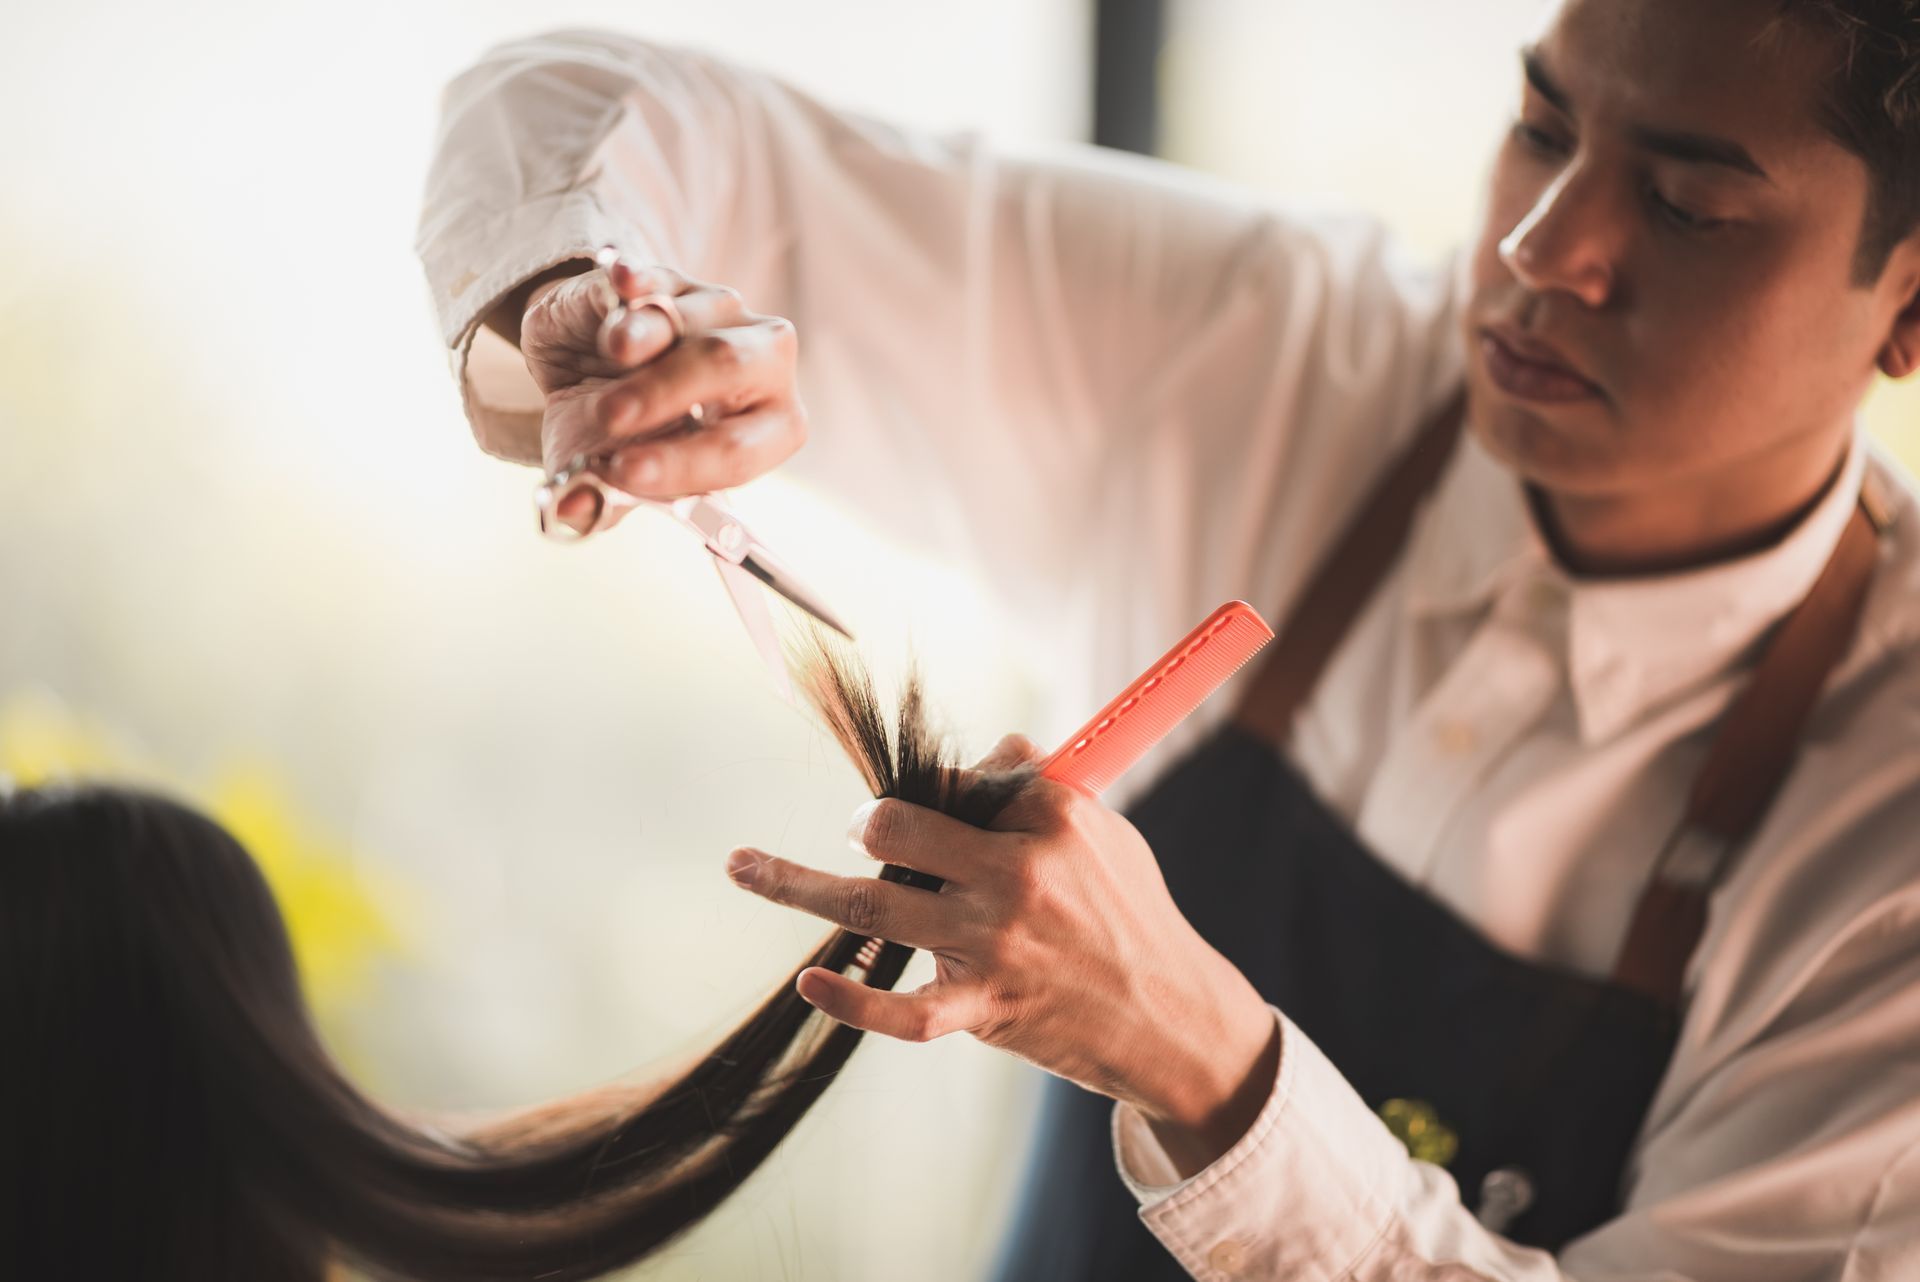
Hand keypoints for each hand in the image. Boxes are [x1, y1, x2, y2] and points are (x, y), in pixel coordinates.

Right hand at [511, 254, 807, 530]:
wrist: (579, 368)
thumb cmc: (614, 433)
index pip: (739, 451)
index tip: (623, 472)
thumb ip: (598, 495)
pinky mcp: (667, 277)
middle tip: (610, 416)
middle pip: (730, 367)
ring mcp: (717, 311)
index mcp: (763, 427)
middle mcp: (756, 363)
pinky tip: (622, 285)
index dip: (684, 464)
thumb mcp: (604, 470)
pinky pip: (655, 278)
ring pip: (689, 318)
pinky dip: (637, 284)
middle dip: (668, 393)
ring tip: (611, 354)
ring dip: (644, 338)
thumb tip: (573, 508)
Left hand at [723, 735, 1282, 1175]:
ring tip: (741, 866)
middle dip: (861, 820)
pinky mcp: (984, 1008)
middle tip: (854, 829)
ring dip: (795, 884)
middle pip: (900, 827)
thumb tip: (981, 751)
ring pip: (875, 908)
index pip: (956, 780)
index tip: (928, 802)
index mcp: (1048, 818)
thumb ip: (1037, 785)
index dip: (932, 788)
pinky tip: (811, 983)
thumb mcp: (1101, 829)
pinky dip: (852, 1001)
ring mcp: (993, 945)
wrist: (1170, 1019)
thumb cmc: (1130, 912)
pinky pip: (904, 1013)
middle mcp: (1014, 876)